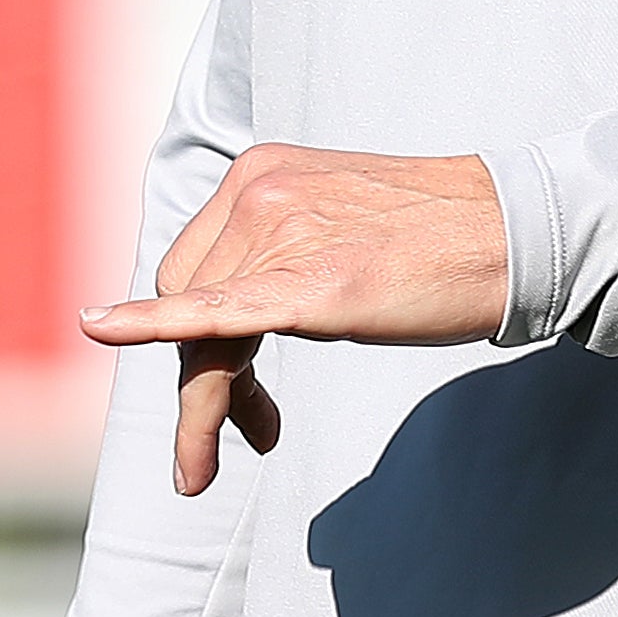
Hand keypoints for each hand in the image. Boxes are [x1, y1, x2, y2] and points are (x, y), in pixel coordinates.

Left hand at [80, 144, 510, 494]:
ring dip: (211, 404)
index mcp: (261, 172)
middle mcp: (257, 192)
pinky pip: (213, 314)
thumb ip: (282, 251)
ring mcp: (281, 232)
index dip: (196, 336)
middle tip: (256, 432)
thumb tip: (241, 312)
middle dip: (207, 377)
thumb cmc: (440, 240)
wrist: (514, 233)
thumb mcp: (340, 228)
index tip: (242, 394)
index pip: (195, 267)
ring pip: (204, 334)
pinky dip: (153, 327)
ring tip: (253, 443)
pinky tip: (103, 326)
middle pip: (187, 300)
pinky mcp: (308, 285)